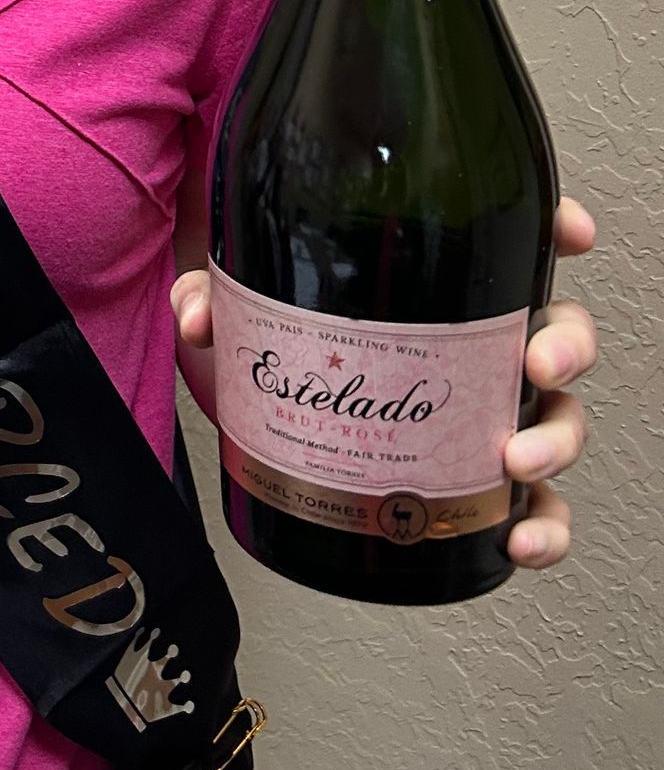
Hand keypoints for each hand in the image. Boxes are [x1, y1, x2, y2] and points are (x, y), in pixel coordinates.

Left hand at [171, 194, 598, 569]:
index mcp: (440, 276)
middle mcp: (481, 340)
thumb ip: (219, 292)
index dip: (557, 229)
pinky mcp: (472, 474)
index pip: (516, 238)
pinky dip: (542, 527)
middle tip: (537, 364)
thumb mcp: (249, 295)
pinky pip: (531, 506)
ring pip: (557, 418)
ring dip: (555, 440)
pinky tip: (519, 540)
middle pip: (557, 331)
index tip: (570, 234)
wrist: (279, 393)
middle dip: (564, 347)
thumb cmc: (289, 327)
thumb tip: (199, 315)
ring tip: (517, 460)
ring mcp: (486, 409)